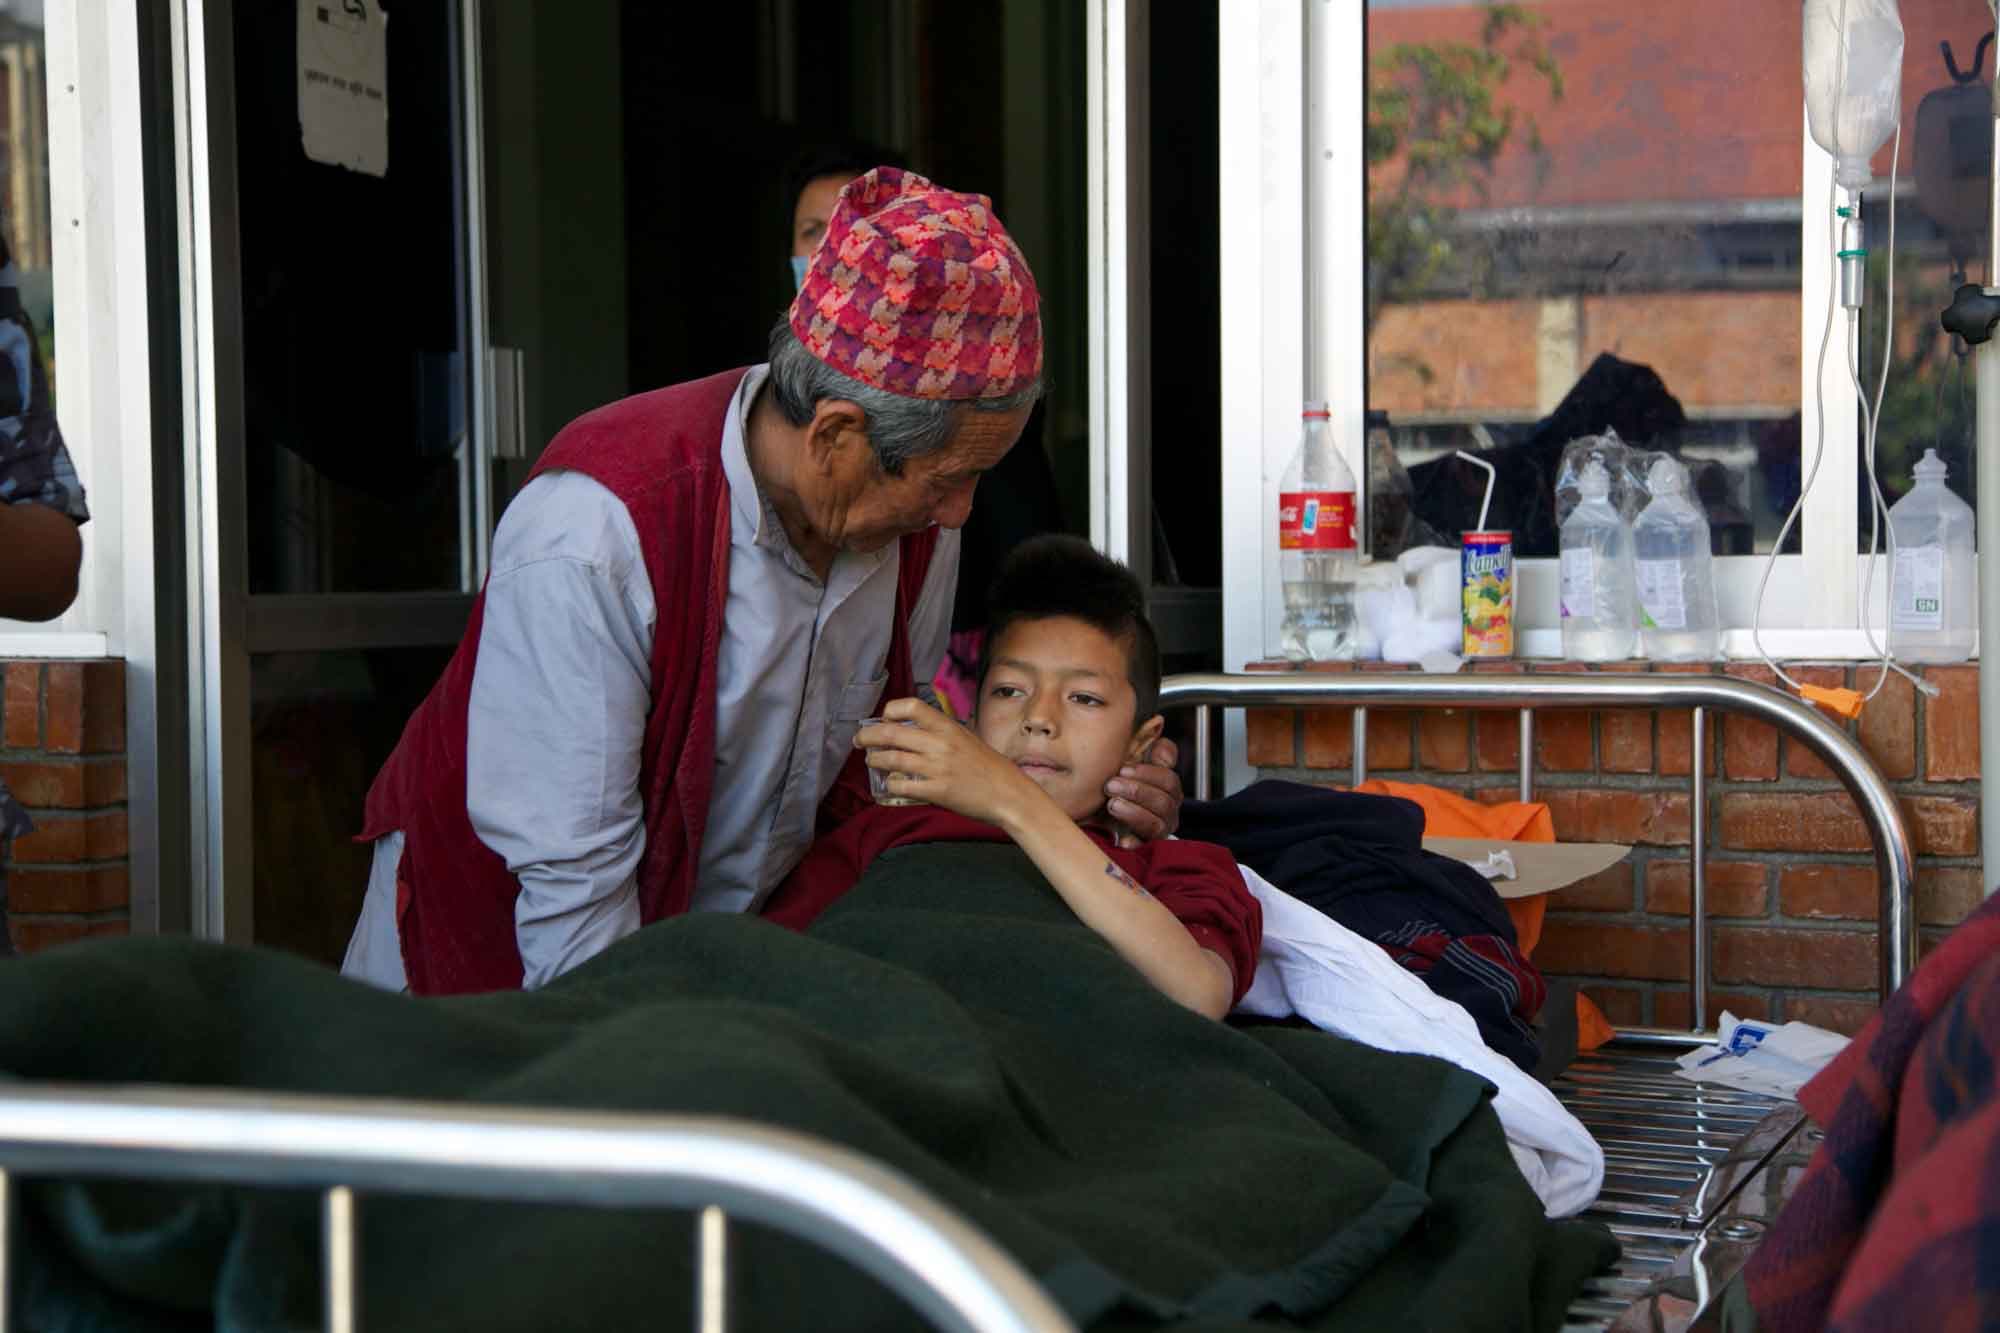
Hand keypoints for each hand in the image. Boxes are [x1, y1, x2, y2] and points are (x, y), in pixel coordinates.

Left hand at [854, 696, 1039, 826]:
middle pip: (892, 733)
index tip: (884, 718)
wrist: (1009, 793)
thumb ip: (942, 734)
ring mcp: (937, 768)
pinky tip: (889, 784)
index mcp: (948, 727)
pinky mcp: (937, 791)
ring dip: (875, 760)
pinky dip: (890, 784)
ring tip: (872, 761)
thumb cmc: (988, 766)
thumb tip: (914, 732)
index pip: (911, 706)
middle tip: (859, 740)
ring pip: (892, 759)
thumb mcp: (967, 738)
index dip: (891, 710)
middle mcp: (940, 744)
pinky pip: (902, 786)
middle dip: (868, 736)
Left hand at [1103, 736, 1181, 847]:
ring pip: (1156, 823)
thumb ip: (1151, 750)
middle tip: (1110, 785)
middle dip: (1136, 791)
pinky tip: (1122, 840)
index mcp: (1168, 788)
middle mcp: (1168, 809)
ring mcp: (1159, 829)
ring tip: (1112, 804)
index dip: (1148, 773)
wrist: (1099, 813)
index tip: (1123, 769)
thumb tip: (1160, 745)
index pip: (1169, 779)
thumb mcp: (1133, 764)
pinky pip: (1143, 846)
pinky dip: (1134, 843)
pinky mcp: (1144, 845)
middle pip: (1163, 801)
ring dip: (1133, 812)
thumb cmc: (1119, 784)